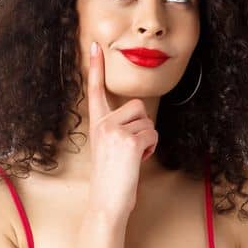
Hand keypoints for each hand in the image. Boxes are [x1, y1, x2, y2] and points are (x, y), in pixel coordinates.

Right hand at [82, 41, 158, 216]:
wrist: (107, 202)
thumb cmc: (113, 178)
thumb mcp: (111, 148)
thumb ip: (119, 129)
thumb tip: (140, 118)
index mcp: (96, 124)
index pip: (95, 91)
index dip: (96, 67)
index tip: (95, 46)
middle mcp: (102, 124)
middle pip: (138, 107)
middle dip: (143, 126)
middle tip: (130, 150)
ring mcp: (114, 132)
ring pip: (148, 121)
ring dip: (148, 139)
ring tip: (132, 157)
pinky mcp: (129, 141)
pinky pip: (153, 134)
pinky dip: (151, 148)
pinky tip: (137, 161)